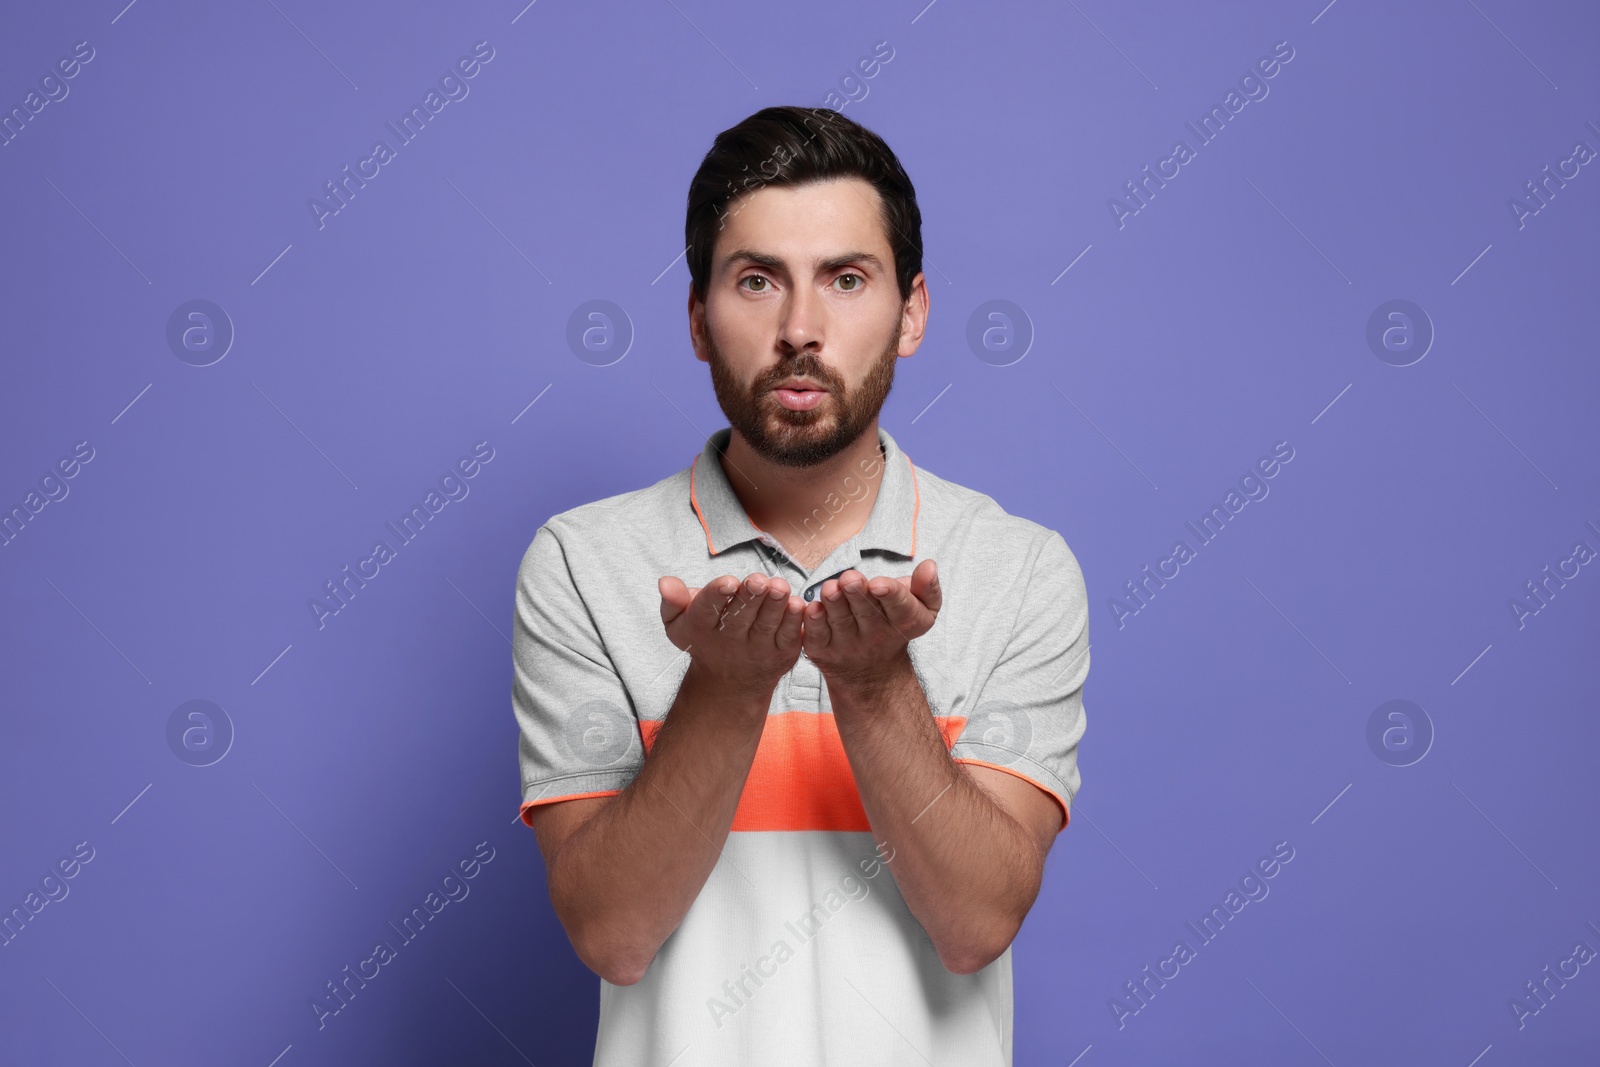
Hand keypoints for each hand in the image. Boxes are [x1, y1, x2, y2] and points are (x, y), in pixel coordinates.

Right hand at [658, 572, 805, 695]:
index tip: (728, 582)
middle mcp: (730, 641)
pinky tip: (799, 604)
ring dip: (775, 605)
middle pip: (740, 616)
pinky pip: (789, 636)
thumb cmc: (704, 639)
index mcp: (703, 627)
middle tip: (758, 580)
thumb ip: (672, 601)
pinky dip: (795, 622)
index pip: (708, 609)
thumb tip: (664, 582)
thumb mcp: (679, 624)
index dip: (717, 595)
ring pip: (766, 625)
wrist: (729, 684)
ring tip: (780, 587)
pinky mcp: (782, 654)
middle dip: (750, 597)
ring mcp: (758, 649)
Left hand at [801, 559, 940, 689]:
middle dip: (857, 594)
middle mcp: (875, 636)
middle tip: (849, 579)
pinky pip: (816, 636)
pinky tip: (810, 608)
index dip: (890, 594)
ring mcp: (848, 645)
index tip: (879, 583)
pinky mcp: (823, 651)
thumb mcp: (922, 609)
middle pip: (866, 612)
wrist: (871, 672)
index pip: (900, 606)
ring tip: (830, 589)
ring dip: (834, 604)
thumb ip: (927, 587)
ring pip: (840, 622)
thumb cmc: (895, 624)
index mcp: (903, 621)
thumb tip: (929, 565)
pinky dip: (812, 622)